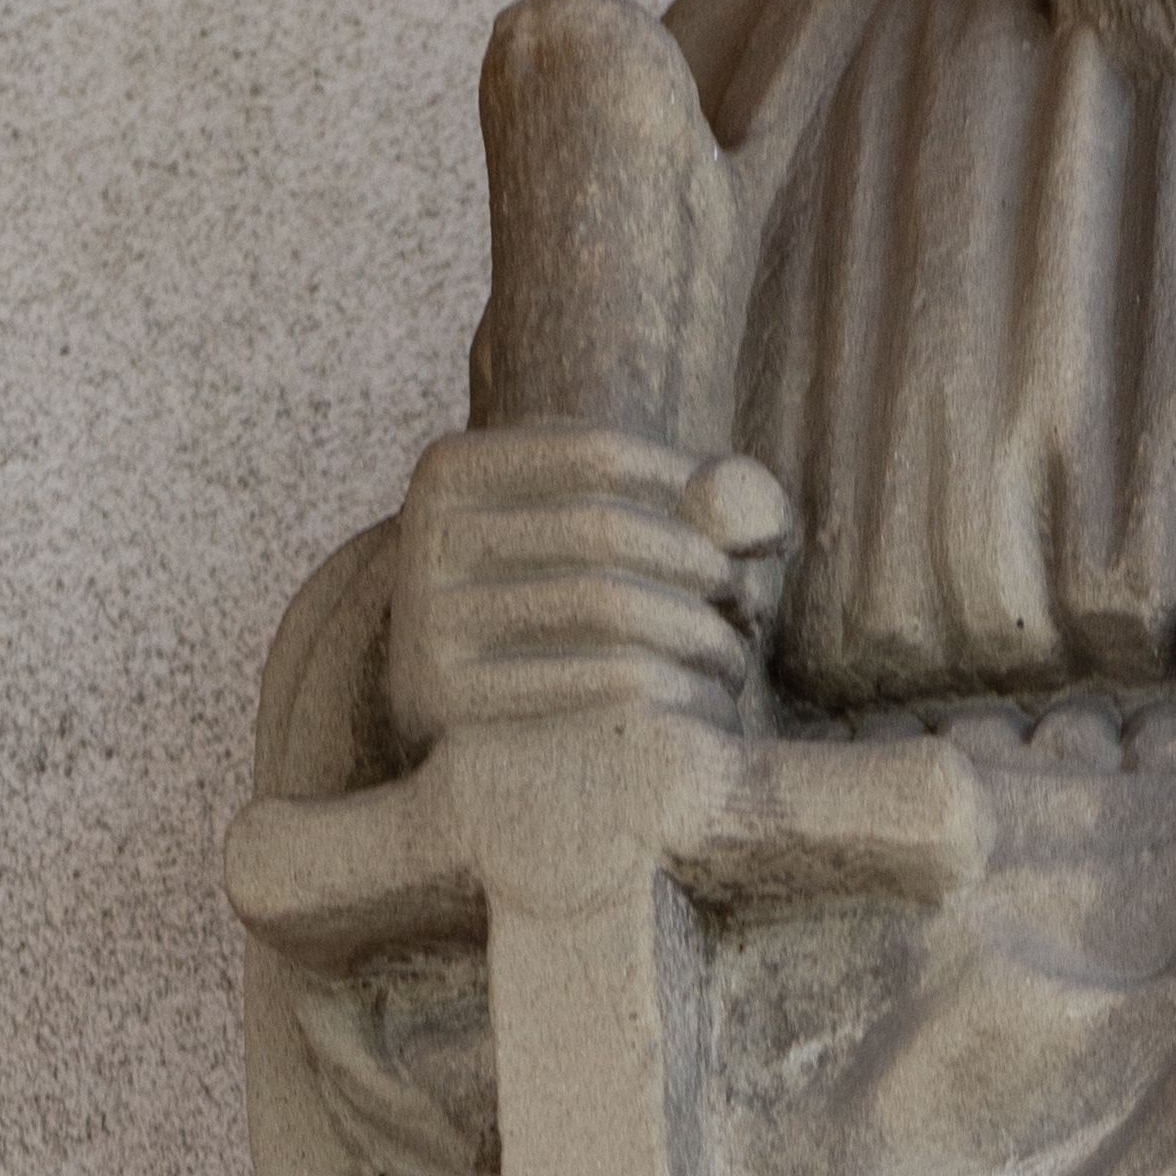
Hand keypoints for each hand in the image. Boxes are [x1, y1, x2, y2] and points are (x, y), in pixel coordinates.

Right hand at [388, 421, 791, 752]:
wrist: (473, 725)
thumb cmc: (564, 609)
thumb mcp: (616, 535)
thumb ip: (703, 502)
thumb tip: (753, 513)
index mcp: (451, 469)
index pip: (596, 450)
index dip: (687, 487)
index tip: (746, 534)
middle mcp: (423, 536)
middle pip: (602, 527)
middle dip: (700, 561)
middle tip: (752, 602)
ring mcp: (425, 621)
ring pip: (604, 603)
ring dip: (696, 631)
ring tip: (734, 658)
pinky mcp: (446, 704)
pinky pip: (593, 682)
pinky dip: (670, 692)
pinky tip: (706, 709)